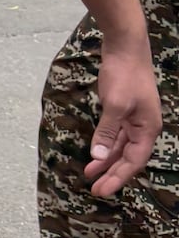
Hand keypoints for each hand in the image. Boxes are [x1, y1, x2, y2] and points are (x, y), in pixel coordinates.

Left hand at [86, 36, 160, 196]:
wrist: (125, 47)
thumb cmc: (124, 74)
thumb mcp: (114, 105)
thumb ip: (107, 132)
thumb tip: (98, 156)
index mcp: (148, 128)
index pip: (134, 161)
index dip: (118, 177)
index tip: (102, 191)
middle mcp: (144, 127)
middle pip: (129, 157)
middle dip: (112, 173)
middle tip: (95, 189)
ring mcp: (135, 119)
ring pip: (121, 147)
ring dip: (107, 160)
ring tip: (90, 174)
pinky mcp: (125, 111)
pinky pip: (117, 135)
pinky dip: (106, 145)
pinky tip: (95, 153)